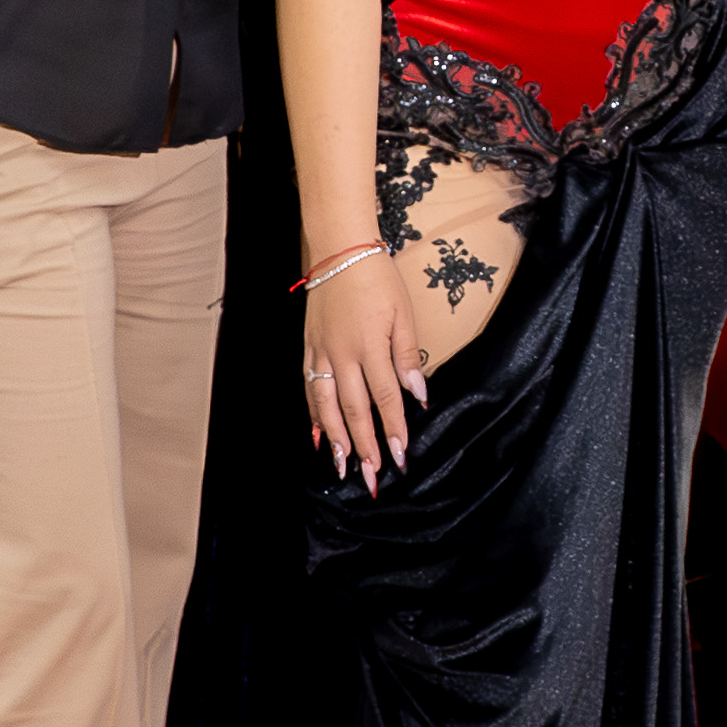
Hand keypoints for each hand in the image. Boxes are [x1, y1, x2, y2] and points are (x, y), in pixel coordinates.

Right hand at [300, 248, 431, 487]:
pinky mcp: (309, 348)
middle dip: (365, 447)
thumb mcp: (404, 313)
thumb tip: (417, 393)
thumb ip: (407, 355)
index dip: (393, 429)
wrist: (340, 250)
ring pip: (327, 405)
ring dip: (336, 439)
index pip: (385, 398)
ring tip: (344, 466)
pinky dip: (314, 414)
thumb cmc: (377, 278)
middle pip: (354, 410)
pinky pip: (310, 388)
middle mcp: (342, 354)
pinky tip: (318, 435)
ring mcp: (322, 352)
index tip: (400, 456)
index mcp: (370, 346)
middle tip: (372, 476)